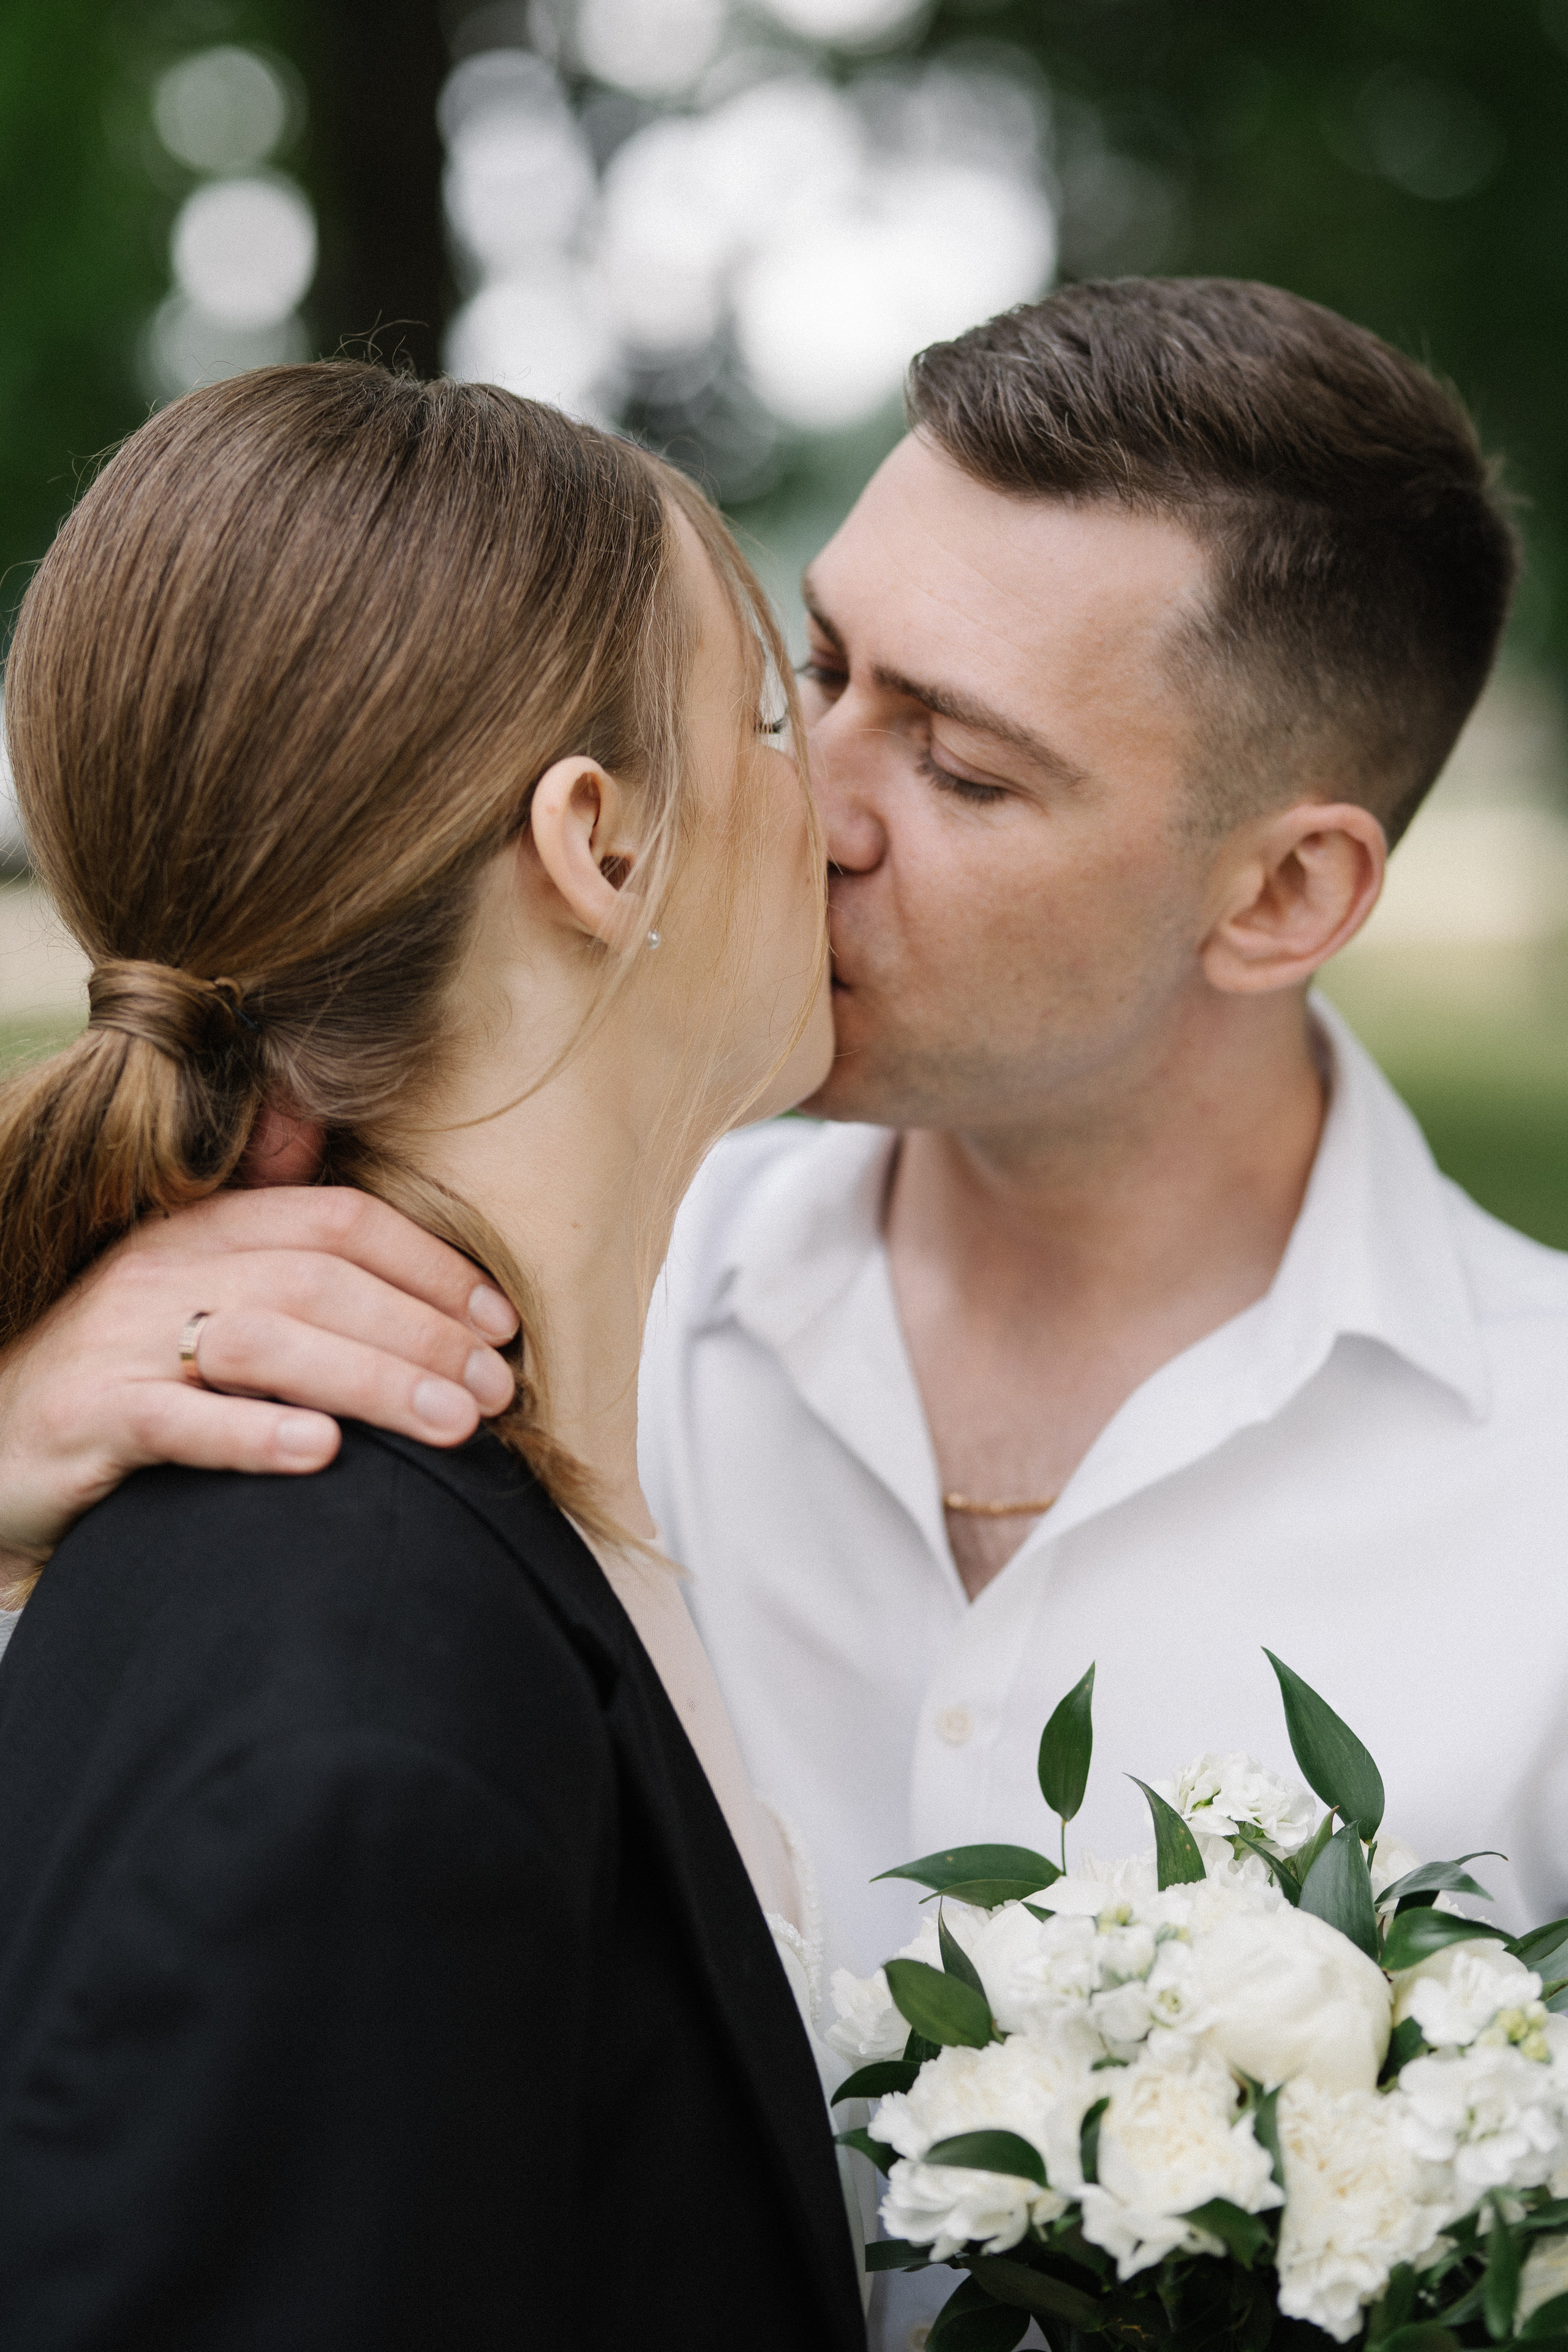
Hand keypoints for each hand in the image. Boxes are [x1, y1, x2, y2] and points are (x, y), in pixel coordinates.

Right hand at [0, 1187, 519, 1594]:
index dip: (431, 1266)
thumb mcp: (201, 1305)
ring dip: (371, 1380)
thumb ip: (284, 1260)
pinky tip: (321, 1454)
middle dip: (422, 1332)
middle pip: (318, 1281)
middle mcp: (163, 1273)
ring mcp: (120, 1342)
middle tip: (497, 1393)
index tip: (501, 1324)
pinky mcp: (86, 1419)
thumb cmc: (123, 1382)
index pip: (338, 1222)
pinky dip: (252, 1434)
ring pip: (264, 1343)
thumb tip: (380, 1220)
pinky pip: (175, 1419)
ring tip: (451, 1424)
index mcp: (204, 1234)